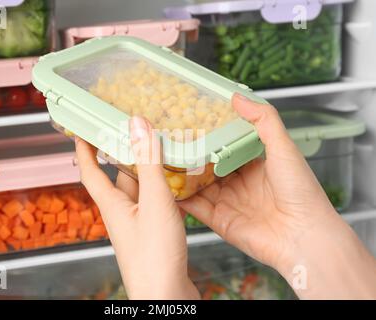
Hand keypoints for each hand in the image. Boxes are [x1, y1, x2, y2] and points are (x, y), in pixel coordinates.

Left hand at [75, 116, 199, 299]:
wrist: (166, 297)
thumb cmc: (154, 257)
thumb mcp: (153, 201)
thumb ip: (147, 163)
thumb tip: (136, 125)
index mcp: (112, 205)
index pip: (90, 171)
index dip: (84, 148)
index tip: (82, 129)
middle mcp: (123, 213)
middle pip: (119, 176)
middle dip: (125, 153)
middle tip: (135, 131)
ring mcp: (139, 224)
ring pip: (141, 190)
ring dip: (148, 171)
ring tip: (163, 150)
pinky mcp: (155, 234)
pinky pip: (156, 203)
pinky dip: (164, 189)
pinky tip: (179, 183)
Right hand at [180, 94, 375, 298]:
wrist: (303, 236)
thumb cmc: (301, 192)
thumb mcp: (283, 147)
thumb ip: (262, 120)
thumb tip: (238, 97)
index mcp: (254, 166)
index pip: (225, 147)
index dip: (209, 135)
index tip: (191, 121)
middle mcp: (238, 183)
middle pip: (207, 166)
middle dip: (190, 154)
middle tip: (169, 138)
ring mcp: (227, 202)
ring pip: (197, 184)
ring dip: (181, 174)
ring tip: (161, 158)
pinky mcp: (219, 220)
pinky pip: (194, 207)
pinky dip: (179, 197)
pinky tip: (166, 185)